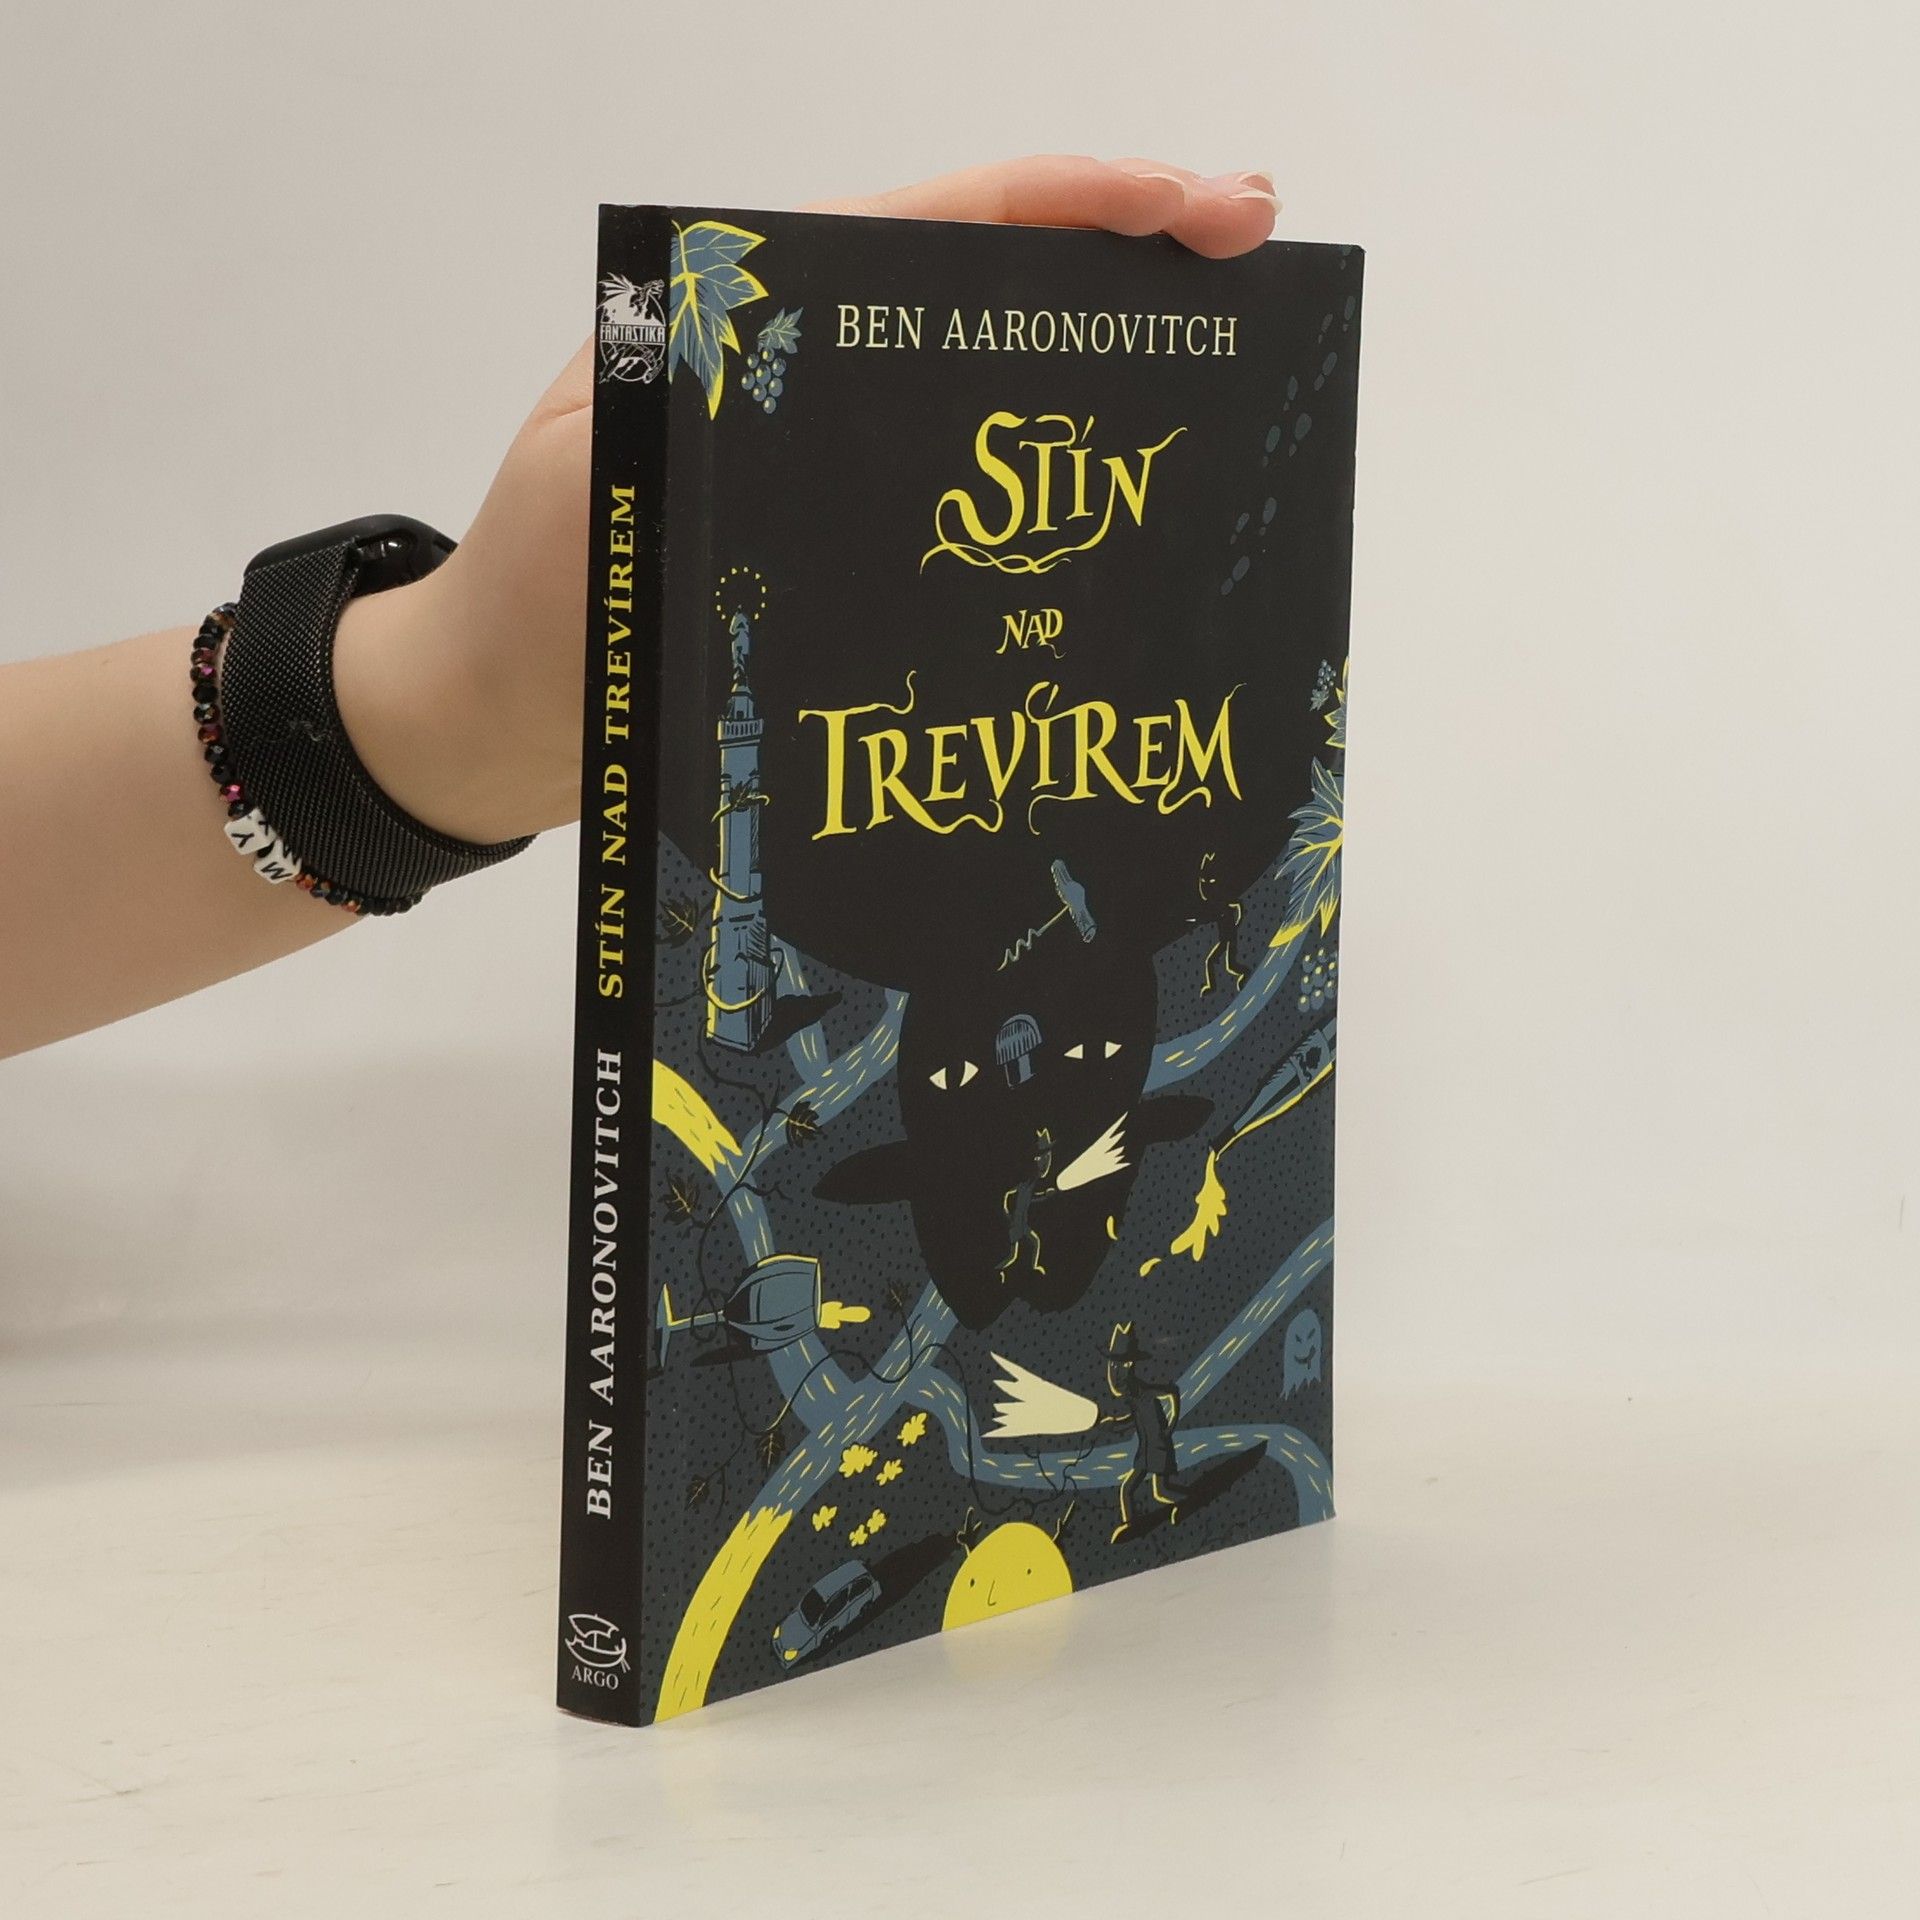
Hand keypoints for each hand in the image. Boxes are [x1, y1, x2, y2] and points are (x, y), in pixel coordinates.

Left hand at [336, 156, 1279, 845]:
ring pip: (986, 387)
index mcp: (746, 316)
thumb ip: (694, 392)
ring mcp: (829, 458)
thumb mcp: (594, 472)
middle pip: (985, 285)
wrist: (490, 723)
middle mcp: (804, 370)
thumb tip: (832, 341)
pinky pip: (958, 491)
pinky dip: (1043, 488)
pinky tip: (1120, 514)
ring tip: (1224, 365)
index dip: (1079, 205)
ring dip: (1100, 373)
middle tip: (1251, 262)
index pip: (937, 227)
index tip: (1203, 212)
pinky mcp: (842, 539)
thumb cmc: (525, 601)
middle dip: (1122, 261)